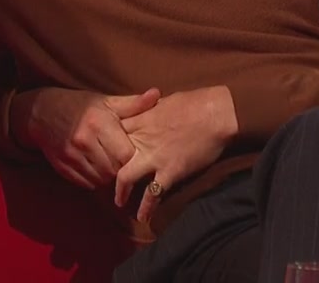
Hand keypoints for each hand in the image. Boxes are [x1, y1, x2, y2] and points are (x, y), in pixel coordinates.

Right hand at [17, 87, 160, 188]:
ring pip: (100, 179)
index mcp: (99, 123)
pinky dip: (94, 179)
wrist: (41, 112)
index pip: (126, 155)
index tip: (136, 155)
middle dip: (122, 169)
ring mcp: (71, 156)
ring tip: (109, 164)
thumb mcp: (105, 101)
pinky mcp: (62, 167)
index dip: (134, 158)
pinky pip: (86, 183)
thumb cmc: (80, 106)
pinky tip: (95, 167)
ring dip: (108, 176)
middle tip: (124, 162)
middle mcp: (84, 141)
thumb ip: (132, 103)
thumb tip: (157, 94)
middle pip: (114, 170)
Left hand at [112, 86, 237, 222]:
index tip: (103, 153)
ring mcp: (154, 157)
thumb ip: (146, 110)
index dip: (105, 145)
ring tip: (119, 202)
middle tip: (104, 179)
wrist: (215, 113)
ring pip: (125, 177)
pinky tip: (143, 218)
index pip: (110, 134)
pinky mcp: (170, 171)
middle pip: (112, 157)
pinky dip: (147, 207)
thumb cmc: (193, 103)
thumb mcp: (161, 102)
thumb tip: (142, 113)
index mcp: (137, 120)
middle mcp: (140, 140)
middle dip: (106, 170)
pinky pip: (153, 193)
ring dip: (120, 192)